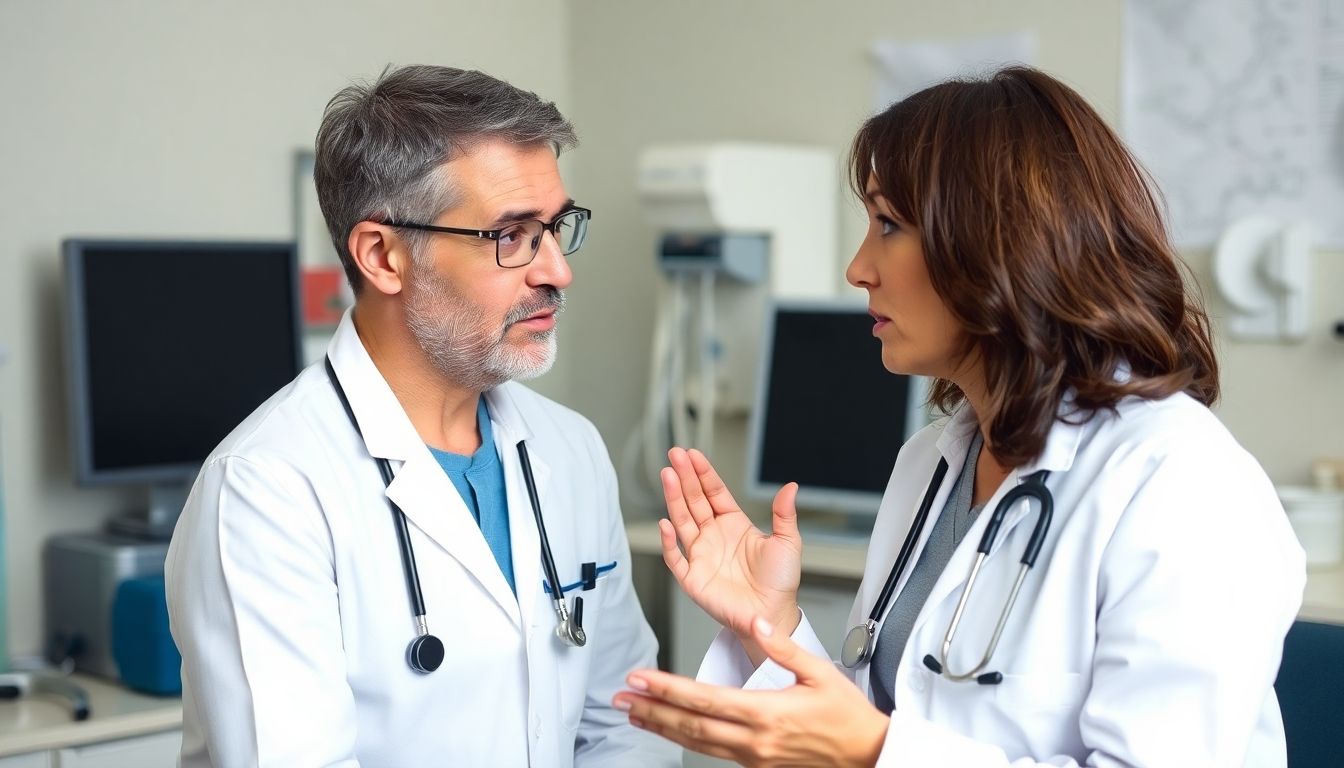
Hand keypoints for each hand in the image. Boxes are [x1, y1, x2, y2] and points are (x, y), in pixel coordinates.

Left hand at [614, 616, 888, 767]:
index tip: (641, 679)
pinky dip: (686, 740)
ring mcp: (753, 757)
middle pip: (690, 725)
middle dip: (651, 709)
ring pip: (696, 743)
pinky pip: (712, 752)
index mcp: (766, 712)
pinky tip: (671, 729)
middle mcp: (754, 739)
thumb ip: (783, 646)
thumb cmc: (847, 716)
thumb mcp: (819, 672)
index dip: (667, 689)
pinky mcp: (756, 765)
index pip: (704, 699)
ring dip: (662, 727)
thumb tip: (755, 621)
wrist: (867, 755)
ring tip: (634, 714)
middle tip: (621, 698)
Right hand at [660, 448, 802, 653]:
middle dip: (685, 477)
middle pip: (694, 501)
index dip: (704, 474)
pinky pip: (675, 557)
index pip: (714, 493)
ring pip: (682, 521)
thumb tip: (791, 486)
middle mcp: (714, 536)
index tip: (693, 455)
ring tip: (668, 475)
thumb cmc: (779, 582)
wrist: (773, 615)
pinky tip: (666, 524)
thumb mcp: (788, 543)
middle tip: (675, 455)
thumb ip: (784, 514)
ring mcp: (701, 555)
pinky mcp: (692, 578)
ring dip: (674, 498)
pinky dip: (668, 542)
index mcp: (734, 524)